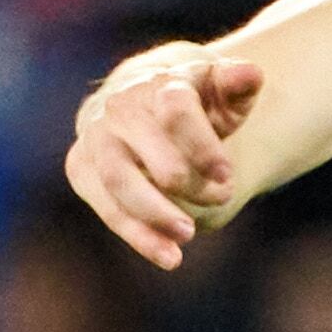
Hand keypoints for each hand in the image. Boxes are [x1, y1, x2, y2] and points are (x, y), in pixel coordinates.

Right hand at [66, 51, 267, 270]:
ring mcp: (96, 138)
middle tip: (222, 198)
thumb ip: (239, 84)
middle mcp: (119, 109)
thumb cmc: (196, 99)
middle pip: (141, 153)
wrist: (144, 97)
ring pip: (116, 181)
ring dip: (152, 215)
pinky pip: (105, 205)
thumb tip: (250, 74)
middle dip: (183, 181)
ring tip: (189, 236)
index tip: (226, 175)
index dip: (201, 146)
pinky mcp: (81, 167)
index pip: (175, 112)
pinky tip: (170, 257)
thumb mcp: (222, 88)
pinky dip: (136, 234)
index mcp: (157, 85)